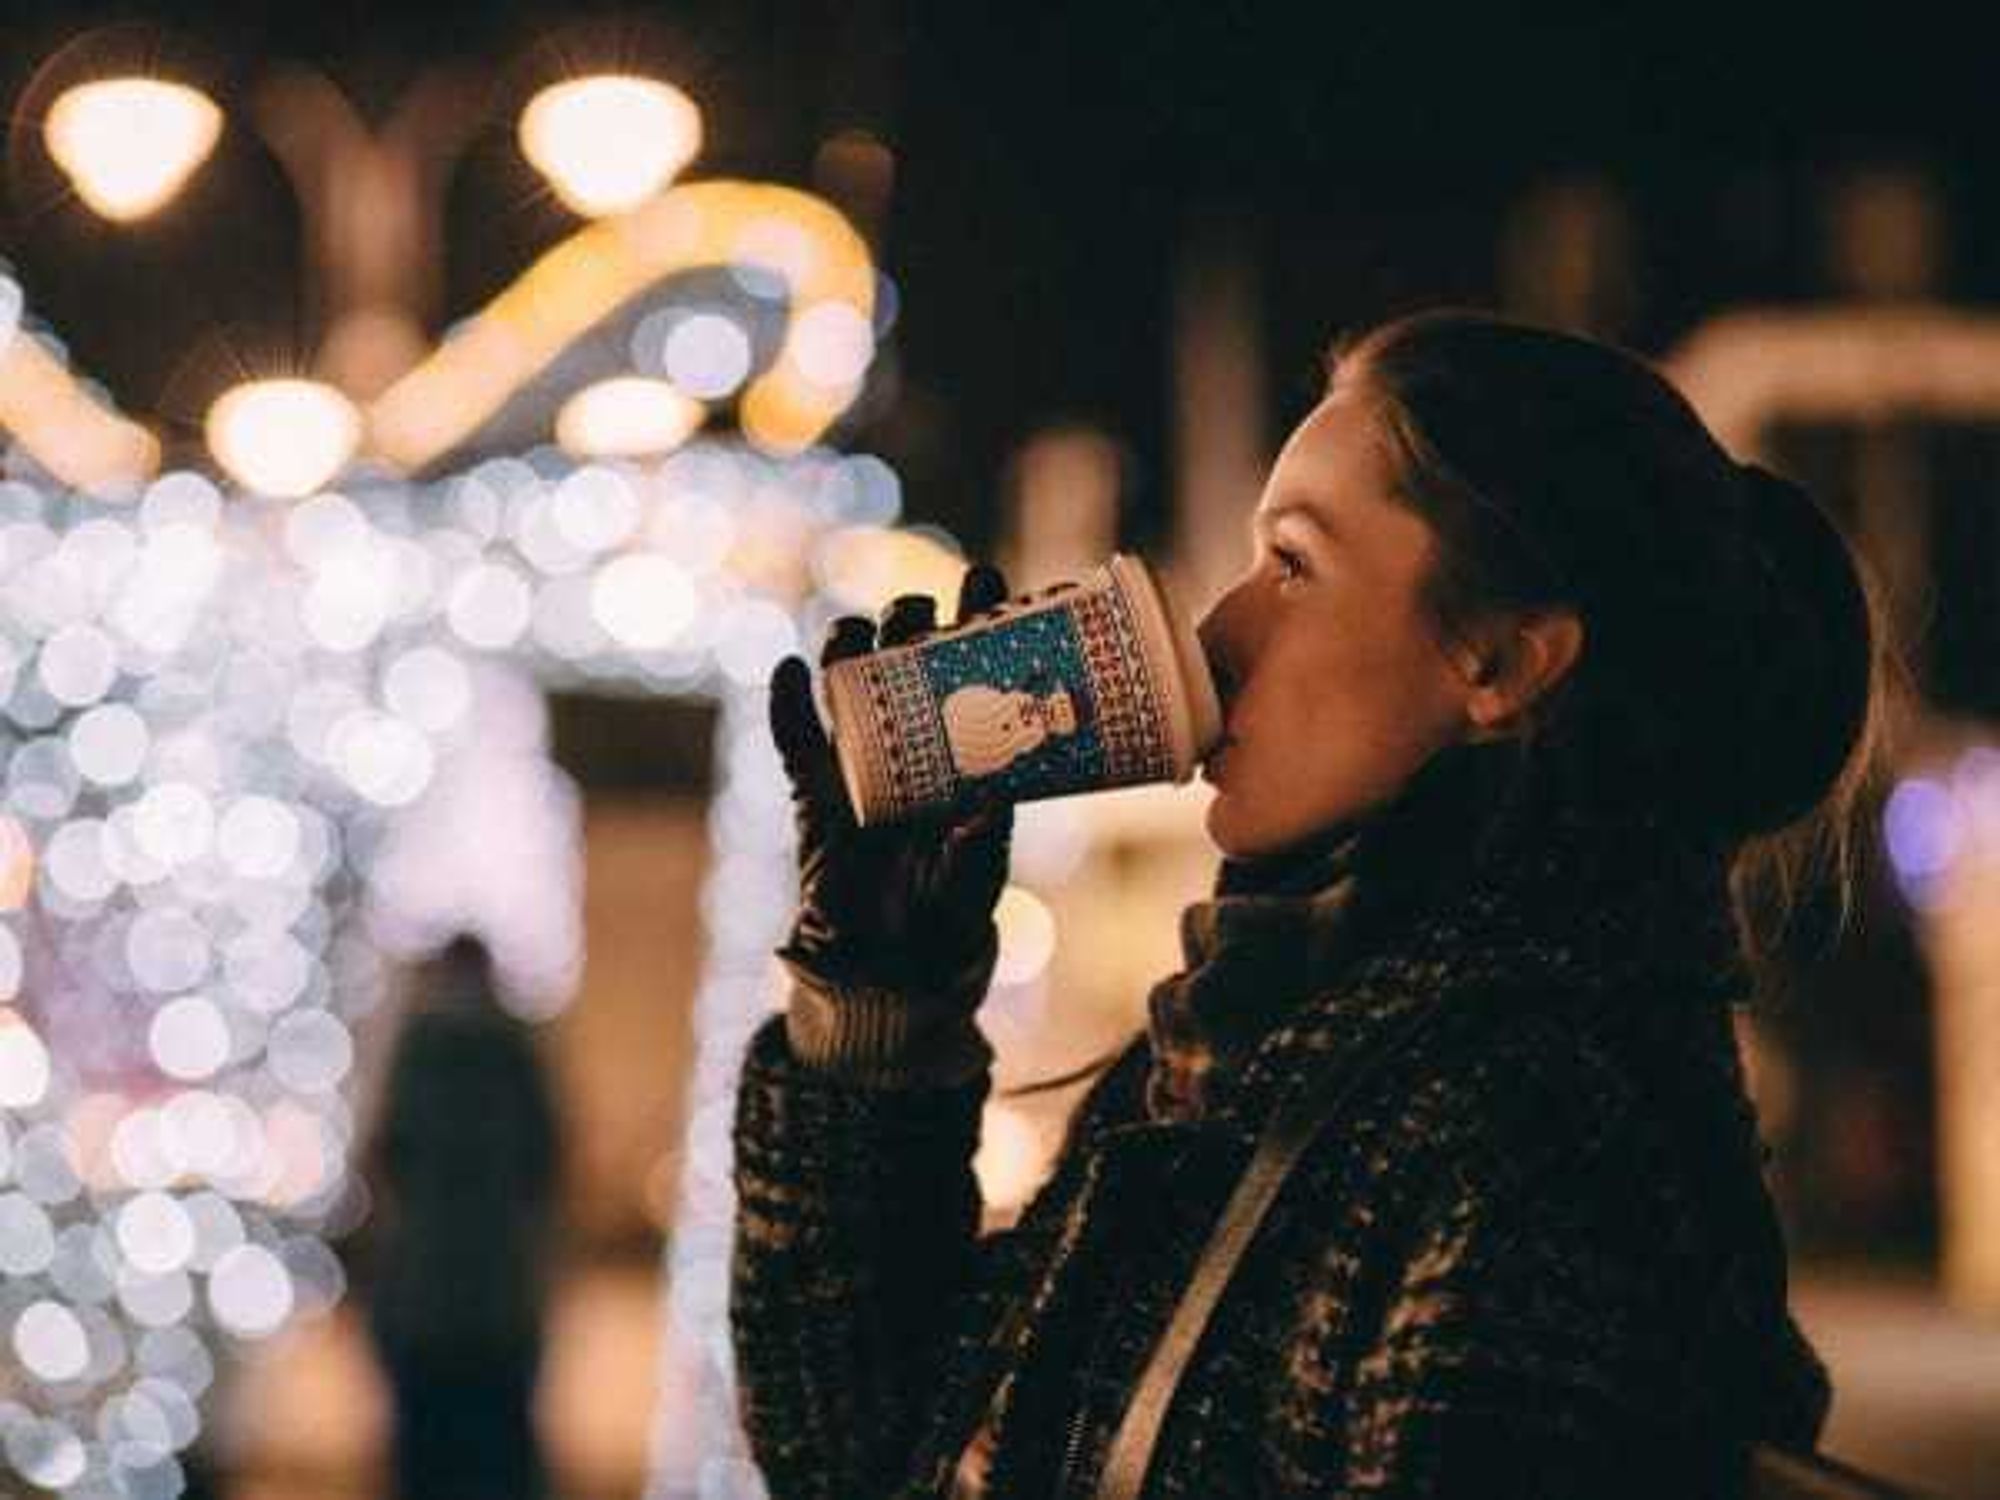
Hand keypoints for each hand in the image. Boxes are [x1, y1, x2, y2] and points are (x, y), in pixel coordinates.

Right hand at [769, 563, 1014, 993]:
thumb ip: (976, 846)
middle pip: (905, 659)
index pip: (972, 668)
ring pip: (848, 683)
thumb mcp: (973, 877)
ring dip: (850, 649)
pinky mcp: (814, 792)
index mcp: (963, 749)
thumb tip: (983, 808)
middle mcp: (910, 741)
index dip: (976, 619)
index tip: (984, 579)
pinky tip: (788, 672)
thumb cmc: (948, 909)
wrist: (892, 959)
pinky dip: (786, 704)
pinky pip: (793, 740)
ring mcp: (858, 761)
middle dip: (910, 622)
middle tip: (920, 613)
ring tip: (855, 632)